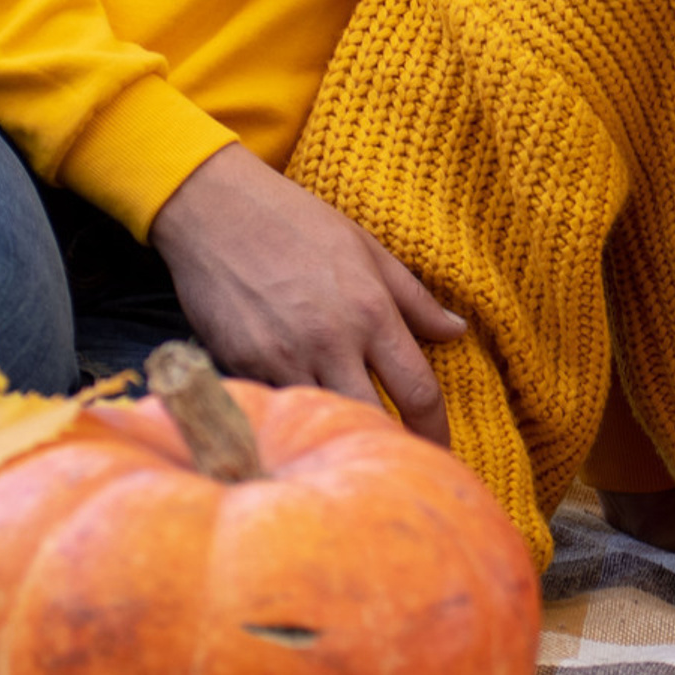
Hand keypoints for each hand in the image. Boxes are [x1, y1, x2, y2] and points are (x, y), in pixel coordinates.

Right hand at [148, 145, 466, 443]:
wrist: (216, 211)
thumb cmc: (299, 223)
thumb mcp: (369, 250)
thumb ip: (415, 299)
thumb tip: (458, 331)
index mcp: (372, 313)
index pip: (418, 391)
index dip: (435, 430)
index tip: (440, 451)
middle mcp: (331, 342)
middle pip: (372, 419)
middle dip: (390, 446)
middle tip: (400, 463)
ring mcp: (282, 358)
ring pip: (321, 418)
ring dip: (337, 434)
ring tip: (350, 450)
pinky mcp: (240, 365)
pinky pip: (276, 405)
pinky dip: (291, 414)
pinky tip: (297, 421)